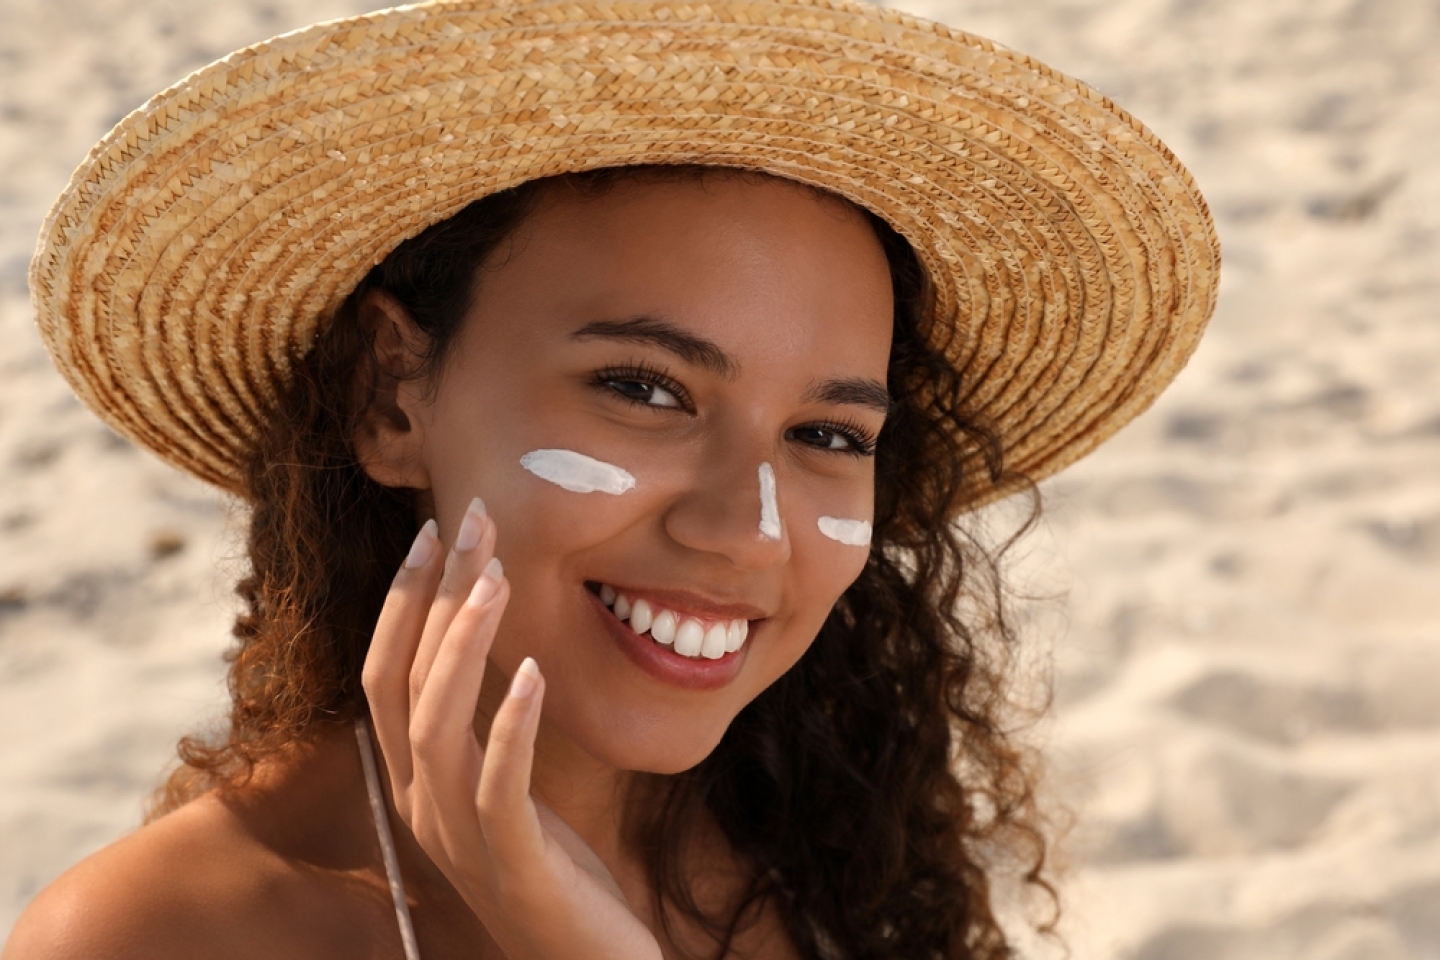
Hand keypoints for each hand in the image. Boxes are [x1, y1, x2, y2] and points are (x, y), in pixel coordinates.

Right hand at [361, 499, 662, 959]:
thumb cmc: (555, 874)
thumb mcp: (510, 793)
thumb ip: (488, 735)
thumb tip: (495, 650)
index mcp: (418, 785)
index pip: (386, 677)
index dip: (404, 602)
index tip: (437, 533)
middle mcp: (423, 806)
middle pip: (401, 684)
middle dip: (430, 597)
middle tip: (467, 523)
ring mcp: (461, 838)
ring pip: (437, 726)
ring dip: (465, 645)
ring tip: (498, 580)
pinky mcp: (515, 864)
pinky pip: (500, 786)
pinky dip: (512, 724)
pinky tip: (536, 673)